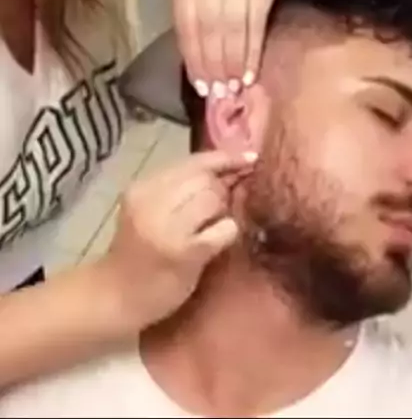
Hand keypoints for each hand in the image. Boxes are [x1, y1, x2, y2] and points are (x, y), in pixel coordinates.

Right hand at [102, 150, 256, 330]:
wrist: (116, 297)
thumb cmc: (137, 252)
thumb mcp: (150, 210)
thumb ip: (182, 188)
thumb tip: (231, 169)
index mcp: (142, 187)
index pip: (193, 161)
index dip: (226, 158)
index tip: (251, 156)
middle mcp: (152, 202)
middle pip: (206, 179)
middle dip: (221, 190)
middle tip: (217, 209)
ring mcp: (168, 228)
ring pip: (214, 199)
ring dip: (223, 211)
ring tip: (210, 226)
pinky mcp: (185, 253)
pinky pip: (224, 229)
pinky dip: (227, 231)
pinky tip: (218, 241)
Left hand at [173, 0, 283, 95]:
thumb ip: (198, 26)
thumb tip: (201, 75)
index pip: (187, 22)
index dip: (193, 57)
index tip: (201, 87)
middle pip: (209, 25)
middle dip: (214, 62)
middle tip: (220, 92)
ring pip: (231, 25)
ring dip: (233, 60)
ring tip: (234, 86)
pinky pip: (255, 22)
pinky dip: (252, 50)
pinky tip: (250, 71)